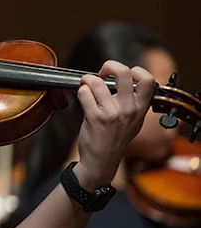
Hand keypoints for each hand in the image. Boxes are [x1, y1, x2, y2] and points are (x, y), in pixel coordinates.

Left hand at [75, 60, 153, 188]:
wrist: (102, 161)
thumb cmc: (114, 138)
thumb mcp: (133, 121)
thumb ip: (132, 101)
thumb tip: (120, 78)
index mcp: (140, 108)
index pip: (147, 79)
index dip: (133, 69)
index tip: (119, 75)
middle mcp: (129, 109)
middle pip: (123, 72)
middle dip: (108, 66)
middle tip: (101, 74)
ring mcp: (113, 113)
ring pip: (97, 81)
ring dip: (87, 80)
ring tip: (86, 87)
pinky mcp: (96, 118)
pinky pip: (84, 93)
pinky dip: (80, 92)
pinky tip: (82, 99)